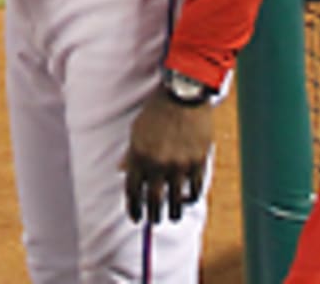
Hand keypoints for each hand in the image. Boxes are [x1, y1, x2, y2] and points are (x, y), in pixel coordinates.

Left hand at [120, 88, 214, 223]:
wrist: (183, 97)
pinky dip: (190, 198)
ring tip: (171, 217)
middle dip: (151, 215)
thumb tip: (120, 171)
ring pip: (176, 200)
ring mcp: (180, 165)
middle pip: (153, 200)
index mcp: (139, 154)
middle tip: (151, 222)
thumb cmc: (156, 112)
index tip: (134, 217)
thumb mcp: (137, 130)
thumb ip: (130, 154)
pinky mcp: (198, 164)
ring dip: (172, 212)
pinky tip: (186, 200)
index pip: (132, 189)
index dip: (133, 207)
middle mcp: (158, 163)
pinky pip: (195, 190)